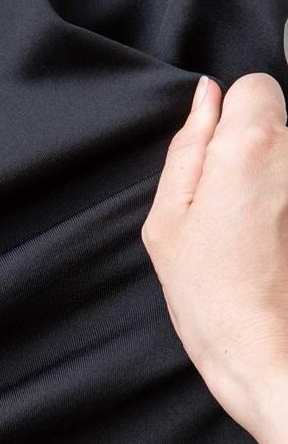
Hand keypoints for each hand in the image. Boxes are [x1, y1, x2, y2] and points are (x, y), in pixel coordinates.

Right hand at [142, 72, 287, 443]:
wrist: (269, 357)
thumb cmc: (209, 297)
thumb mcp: (167, 221)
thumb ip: (186, 149)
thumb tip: (205, 99)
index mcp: (250, 149)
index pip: (255, 86)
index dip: (232, 117)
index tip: (220, 158)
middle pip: (280, 119)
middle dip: (255, 149)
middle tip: (233, 208)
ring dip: (275, 181)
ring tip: (261, 234)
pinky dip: (283, 206)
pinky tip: (274, 243)